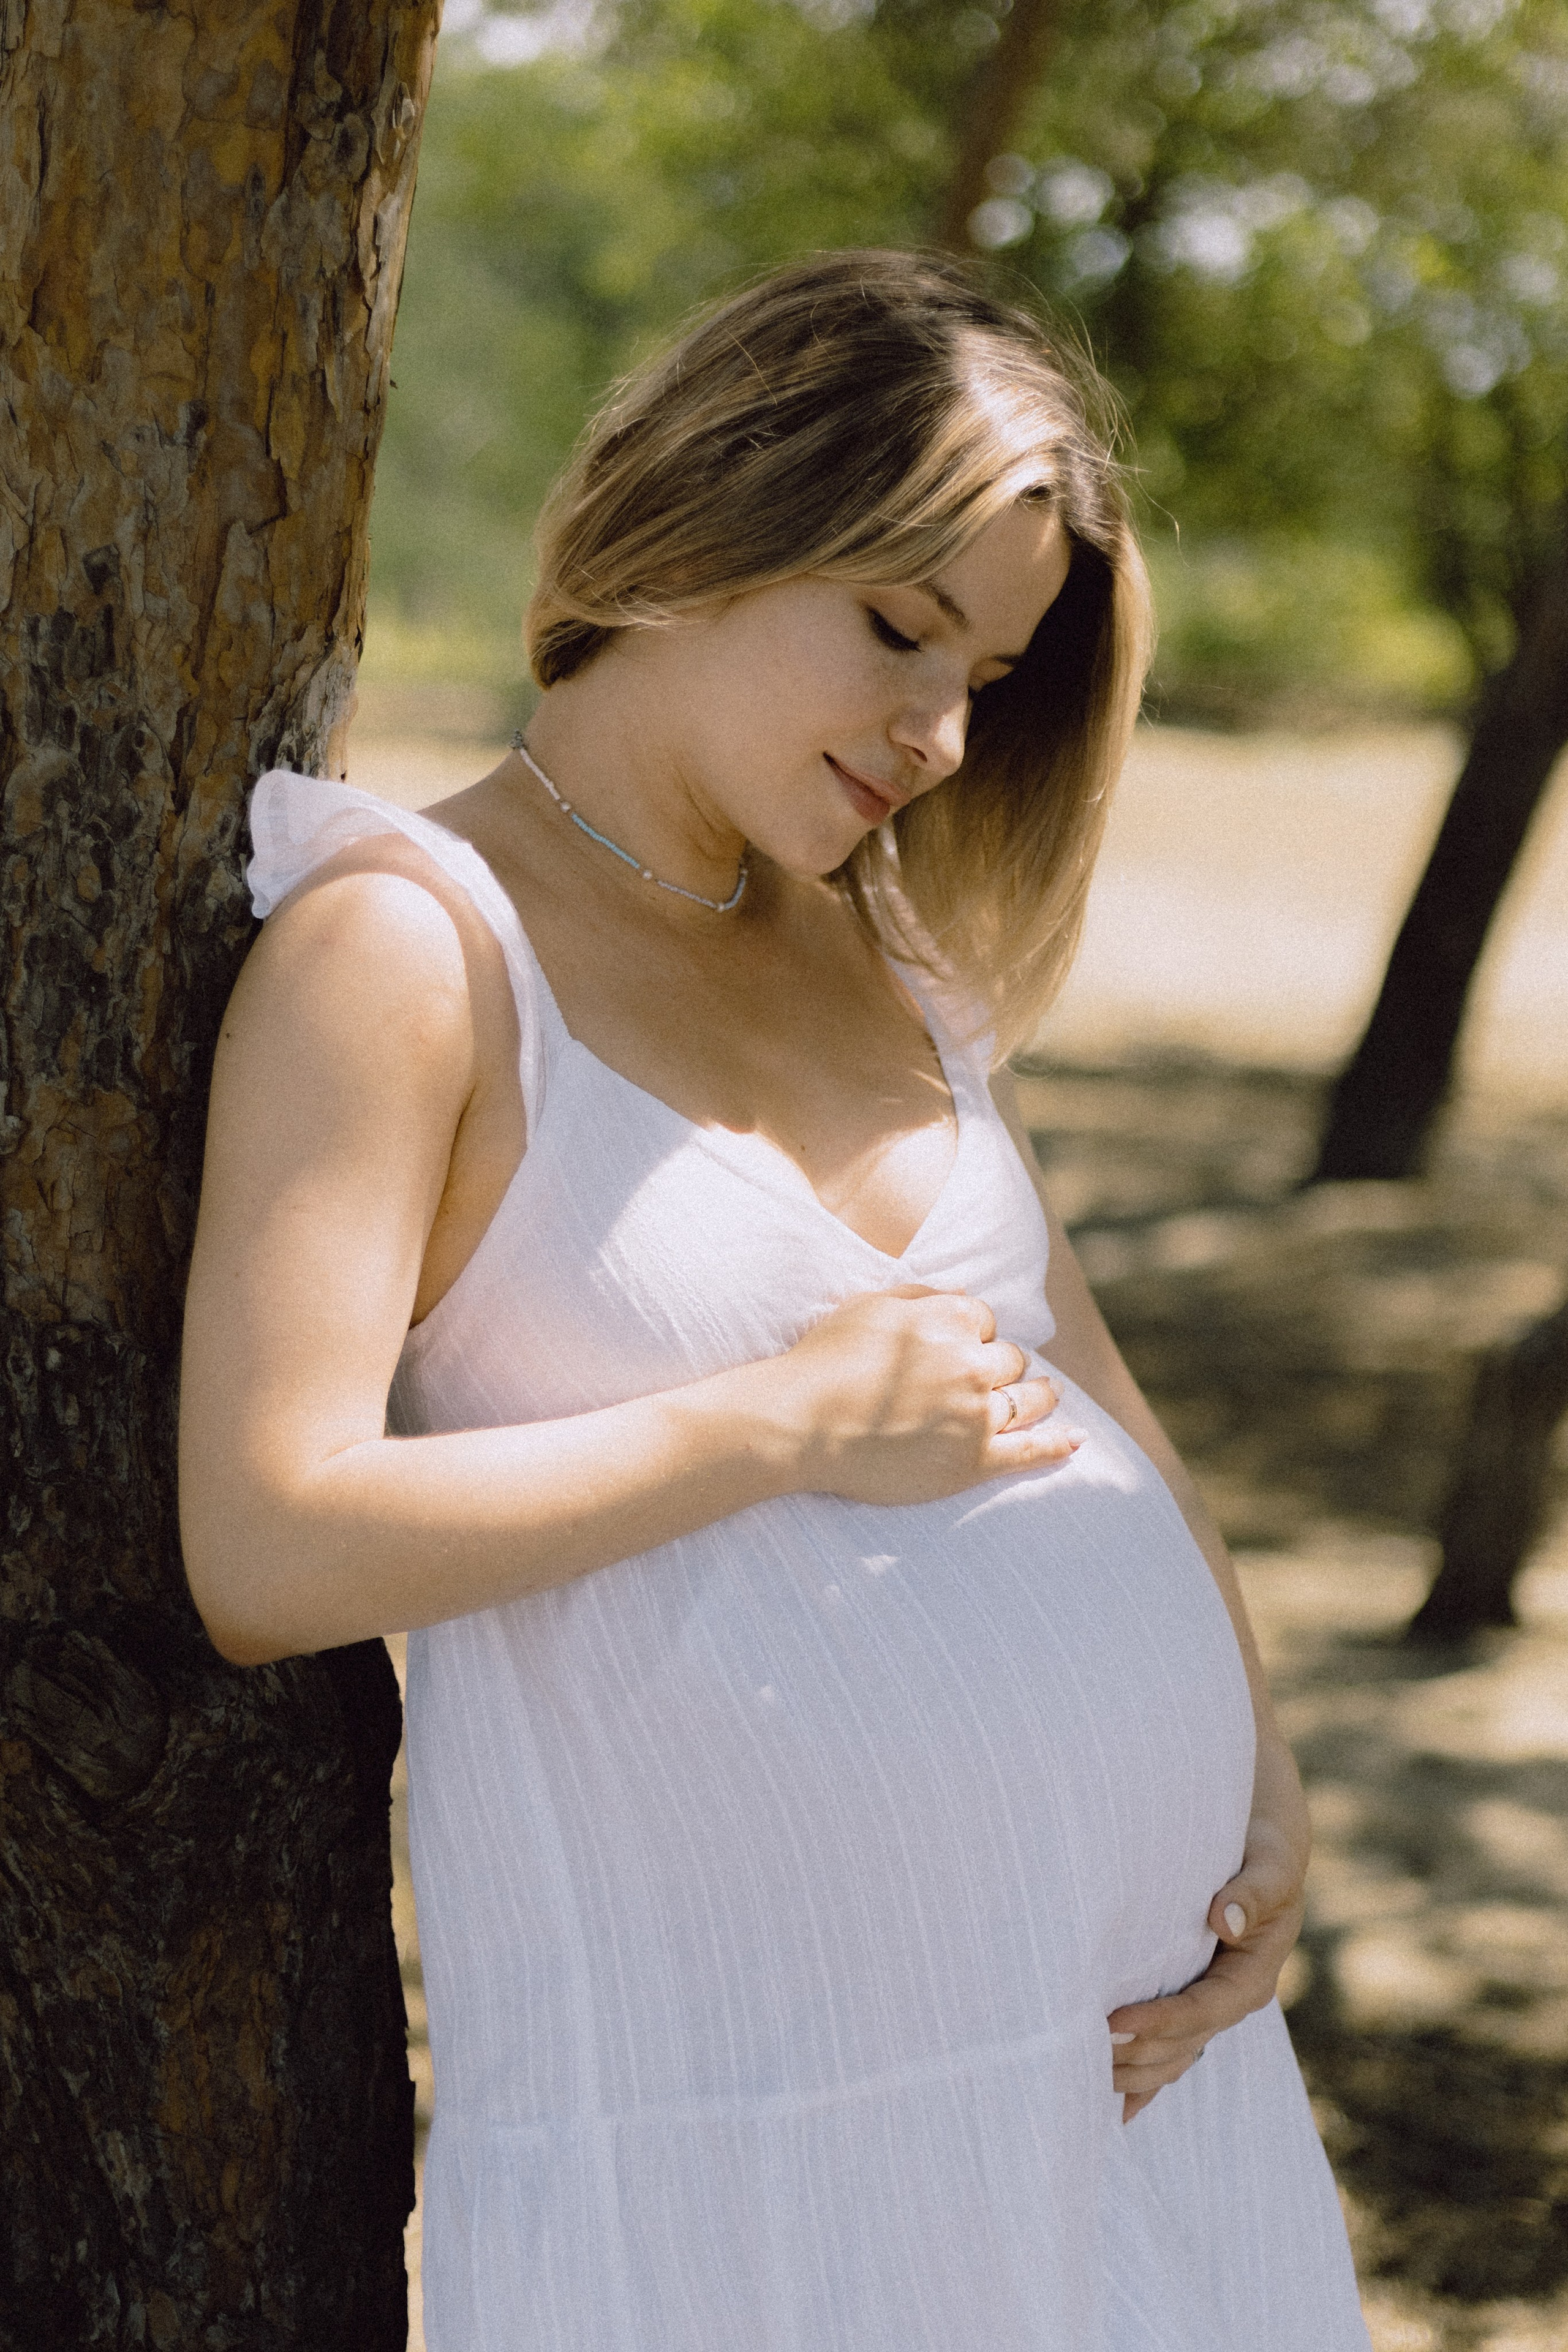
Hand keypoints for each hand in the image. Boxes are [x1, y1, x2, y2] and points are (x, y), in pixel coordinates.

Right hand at [774, 1285, 1080, 1505]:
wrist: (802, 1423)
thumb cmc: (826, 1361)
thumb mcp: (869, 1306)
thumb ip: (921, 1293)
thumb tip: (965, 1291)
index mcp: (948, 1319)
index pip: (984, 1320)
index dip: (971, 1334)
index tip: (954, 1349)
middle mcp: (971, 1364)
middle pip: (1010, 1359)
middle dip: (1001, 1365)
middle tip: (983, 1379)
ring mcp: (976, 1415)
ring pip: (1030, 1399)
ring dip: (1038, 1395)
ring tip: (1044, 1396)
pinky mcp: (974, 1462)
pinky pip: (1031, 1451)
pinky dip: (1059, 1444)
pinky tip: (1077, 1442)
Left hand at [1106, 1733, 1309, 2123]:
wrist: (1264, 1829)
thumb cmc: (1265, 1840)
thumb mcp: (1269, 1858)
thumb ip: (1255, 1888)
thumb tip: (1227, 1918)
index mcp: (1254, 1972)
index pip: (1203, 2010)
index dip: (1159, 2022)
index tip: (1111, 2023)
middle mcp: (1234, 1994)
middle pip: (1184, 2042)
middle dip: (1137, 2057)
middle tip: (1080, 2060)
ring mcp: (1213, 1998)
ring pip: (1175, 2052)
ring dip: (1135, 2073)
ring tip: (1083, 2084)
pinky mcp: (1193, 1992)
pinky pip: (1171, 2045)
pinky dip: (1146, 2075)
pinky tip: (1117, 2108)